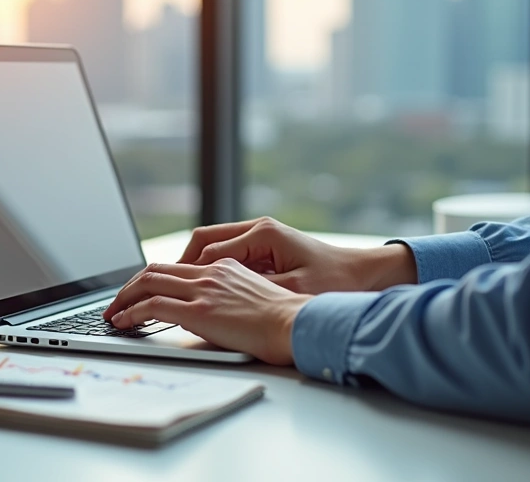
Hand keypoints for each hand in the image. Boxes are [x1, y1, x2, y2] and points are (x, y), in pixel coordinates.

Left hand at [102, 259, 311, 364]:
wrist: (298, 324)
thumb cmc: (287, 320)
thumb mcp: (257, 296)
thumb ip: (231, 296)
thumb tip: (216, 312)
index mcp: (224, 267)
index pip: (176, 266)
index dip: (151, 278)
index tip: (139, 291)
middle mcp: (210, 273)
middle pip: (156, 270)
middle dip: (130, 286)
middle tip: (117, 302)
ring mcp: (203, 290)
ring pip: (148, 283)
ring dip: (123, 299)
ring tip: (112, 314)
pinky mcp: (199, 311)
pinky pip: (153, 307)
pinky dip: (132, 313)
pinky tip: (123, 323)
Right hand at [179, 217, 417, 293]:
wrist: (366, 274)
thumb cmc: (336, 282)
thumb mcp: (294, 291)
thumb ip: (255, 291)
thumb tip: (221, 301)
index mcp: (262, 235)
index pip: (209, 250)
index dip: (188, 273)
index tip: (170, 291)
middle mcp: (257, 229)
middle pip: (203, 240)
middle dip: (181, 264)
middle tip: (162, 287)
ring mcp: (260, 235)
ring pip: (212, 244)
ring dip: (195, 265)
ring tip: (179, 289)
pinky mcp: (265, 246)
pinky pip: (227, 252)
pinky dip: (211, 267)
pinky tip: (206, 288)